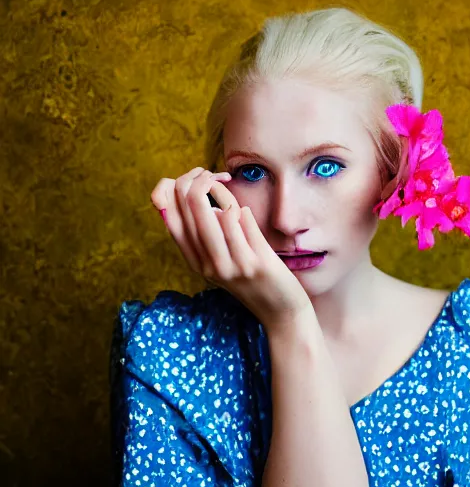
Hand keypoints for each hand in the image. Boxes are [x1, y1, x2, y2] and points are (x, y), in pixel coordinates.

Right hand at [150, 167, 313, 330]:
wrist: (281, 312)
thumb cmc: (252, 279)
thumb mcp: (221, 260)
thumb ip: (208, 235)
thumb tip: (198, 196)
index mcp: (197, 263)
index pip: (172, 222)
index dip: (172, 192)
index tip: (188, 179)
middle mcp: (210, 266)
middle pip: (193, 213)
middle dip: (198, 183)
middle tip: (210, 174)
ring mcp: (234, 266)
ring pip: (218, 217)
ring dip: (222, 194)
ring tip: (226, 185)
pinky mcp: (257, 265)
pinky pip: (245, 226)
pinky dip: (242, 212)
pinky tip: (243, 209)